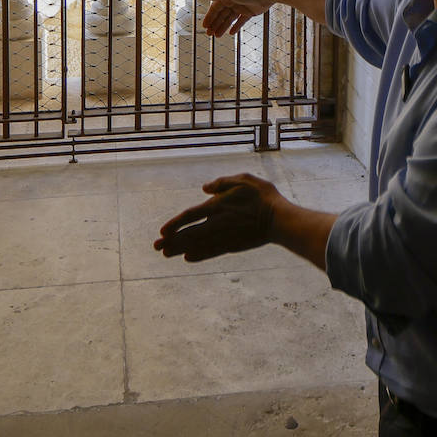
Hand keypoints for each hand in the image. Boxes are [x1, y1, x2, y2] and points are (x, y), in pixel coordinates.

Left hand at [153, 173, 284, 261]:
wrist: (280, 220)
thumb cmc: (263, 196)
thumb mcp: (243, 179)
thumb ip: (222, 183)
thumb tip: (204, 188)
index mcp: (217, 206)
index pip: (190, 216)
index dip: (175, 224)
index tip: (161, 232)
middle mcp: (217, 223)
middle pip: (190, 233)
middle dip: (172, 241)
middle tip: (156, 248)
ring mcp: (224, 236)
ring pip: (198, 244)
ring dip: (181, 249)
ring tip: (166, 254)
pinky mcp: (233, 246)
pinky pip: (212, 252)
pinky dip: (199, 255)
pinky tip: (188, 258)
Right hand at [201, 0, 276, 36]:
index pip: (215, 8)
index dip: (210, 17)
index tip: (204, 26)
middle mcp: (232, 1)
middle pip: (221, 15)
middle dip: (214, 24)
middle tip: (209, 34)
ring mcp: (241, 7)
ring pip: (229, 19)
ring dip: (223, 27)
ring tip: (217, 36)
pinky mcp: (249, 13)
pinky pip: (240, 21)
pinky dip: (236, 27)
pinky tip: (231, 33)